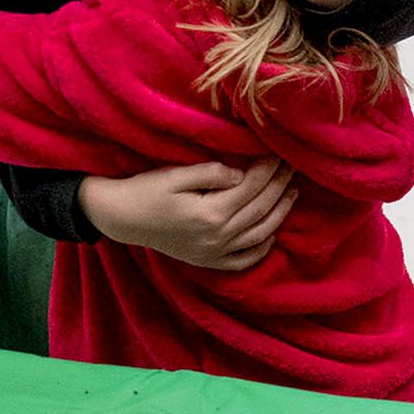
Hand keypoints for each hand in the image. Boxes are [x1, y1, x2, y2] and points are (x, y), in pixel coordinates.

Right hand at [79, 159, 296, 271]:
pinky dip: (261, 249)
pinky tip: (272, 234)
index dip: (269, 169)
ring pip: (258, 234)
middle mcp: (217, 237)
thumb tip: (241, 175)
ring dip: (280, 213)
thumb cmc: (145, 190)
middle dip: (279, 185)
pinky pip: (242, 260)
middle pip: (260, 209)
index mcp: (210, 213)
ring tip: (293, 192)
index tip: (281, 152)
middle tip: (294, 166)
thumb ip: (211, 173)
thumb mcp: (175, 174)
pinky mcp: (207, 261)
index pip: (251, 187)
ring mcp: (213, 252)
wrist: (120, 218)